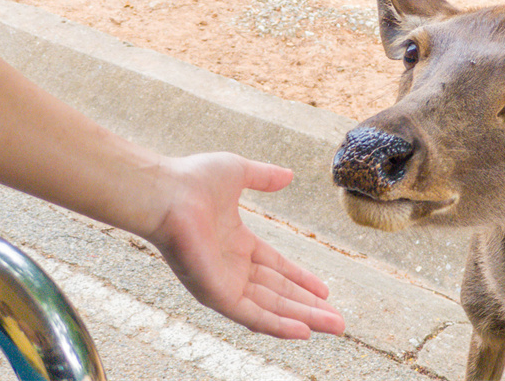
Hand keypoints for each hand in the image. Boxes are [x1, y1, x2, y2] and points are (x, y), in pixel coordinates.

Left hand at [147, 153, 344, 338]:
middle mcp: (231, 267)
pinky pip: (252, 315)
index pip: (276, 267)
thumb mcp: (239, 172)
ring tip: (334, 327)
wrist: (166, 193)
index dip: (301, 279)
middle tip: (338, 321)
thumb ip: (264, 177)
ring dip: (303, 318)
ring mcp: (223, 282)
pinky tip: (303, 332)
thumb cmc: (192, 179)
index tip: (324, 290)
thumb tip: (288, 175)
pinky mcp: (216, 294)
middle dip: (309, 306)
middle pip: (279, 293)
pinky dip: (278, 325)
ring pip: (271, 307)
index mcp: (236, 242)